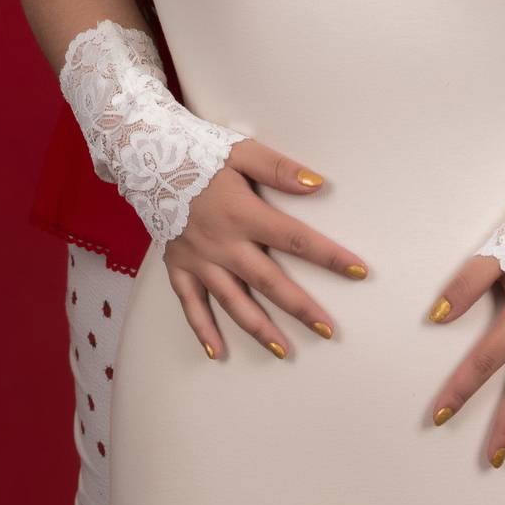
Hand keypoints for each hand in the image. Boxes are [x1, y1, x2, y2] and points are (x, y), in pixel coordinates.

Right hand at [164, 138, 369, 361]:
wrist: (146, 154)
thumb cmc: (200, 151)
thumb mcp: (242, 151)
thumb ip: (279, 169)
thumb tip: (318, 185)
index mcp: (243, 214)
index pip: (296, 239)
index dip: (329, 256)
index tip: (358, 272)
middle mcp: (223, 244)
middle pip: (269, 281)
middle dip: (300, 308)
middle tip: (328, 330)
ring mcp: (199, 259)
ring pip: (233, 301)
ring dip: (259, 328)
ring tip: (285, 351)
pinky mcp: (177, 265)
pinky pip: (190, 304)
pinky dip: (202, 329)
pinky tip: (217, 353)